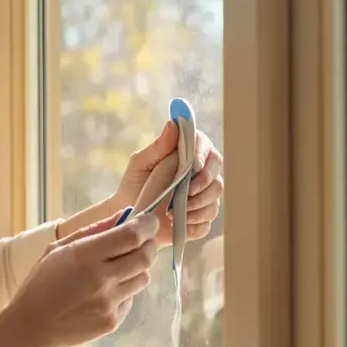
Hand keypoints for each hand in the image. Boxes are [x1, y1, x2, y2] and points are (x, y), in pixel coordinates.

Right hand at [0, 209, 159, 346]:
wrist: (31, 326)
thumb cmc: (42, 282)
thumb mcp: (59, 249)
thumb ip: (94, 230)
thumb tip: (125, 215)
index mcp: (85, 255)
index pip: (132, 235)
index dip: (147, 225)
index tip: (149, 221)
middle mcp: (101, 279)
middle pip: (145, 257)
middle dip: (149, 245)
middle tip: (143, 242)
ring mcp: (108, 302)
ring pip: (143, 278)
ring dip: (137, 268)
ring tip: (118, 268)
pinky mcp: (112, 321)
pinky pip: (131, 299)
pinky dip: (124, 291)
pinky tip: (103, 293)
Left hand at [116, 121, 224, 246]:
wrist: (129, 214)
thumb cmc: (134, 184)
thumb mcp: (140, 163)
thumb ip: (158, 146)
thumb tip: (173, 124)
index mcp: (188, 156)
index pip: (206, 149)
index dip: (203, 156)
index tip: (193, 166)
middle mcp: (200, 175)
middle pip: (217, 174)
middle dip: (204, 183)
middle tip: (187, 193)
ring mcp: (203, 197)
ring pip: (215, 198)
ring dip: (198, 205)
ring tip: (173, 211)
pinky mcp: (201, 218)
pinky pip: (208, 220)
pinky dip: (195, 222)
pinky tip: (180, 223)